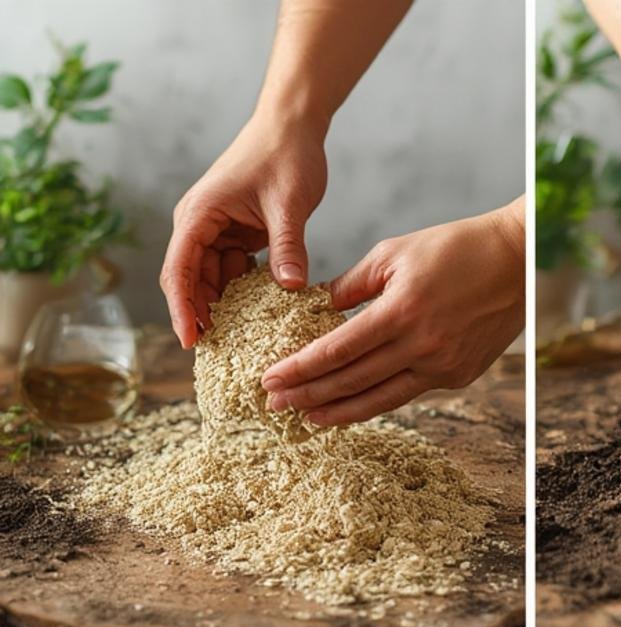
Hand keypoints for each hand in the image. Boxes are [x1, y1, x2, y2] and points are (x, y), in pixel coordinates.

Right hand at [160, 116, 326, 348]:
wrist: (292, 126)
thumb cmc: (286, 154)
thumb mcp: (289, 204)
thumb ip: (288, 247)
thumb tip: (291, 288)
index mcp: (199, 214)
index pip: (179, 269)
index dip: (182, 309)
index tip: (190, 342)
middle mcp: (199, 224)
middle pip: (188, 281)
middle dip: (198, 317)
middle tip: (216, 356)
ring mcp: (215, 231)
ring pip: (208, 281)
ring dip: (220, 309)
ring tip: (237, 345)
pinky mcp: (234, 236)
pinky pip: (230, 274)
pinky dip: (240, 296)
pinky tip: (256, 319)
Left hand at [260, 202, 524, 425]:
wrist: (515, 262)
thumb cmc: (453, 248)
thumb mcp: (394, 253)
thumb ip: (353, 285)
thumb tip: (318, 310)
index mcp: (401, 311)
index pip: (337, 350)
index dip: (300, 369)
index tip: (270, 380)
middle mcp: (421, 346)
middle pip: (352, 381)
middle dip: (308, 395)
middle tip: (274, 405)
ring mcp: (442, 367)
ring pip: (379, 399)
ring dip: (339, 413)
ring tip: (307, 419)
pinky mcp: (457, 376)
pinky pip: (406, 394)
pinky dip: (374, 401)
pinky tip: (351, 405)